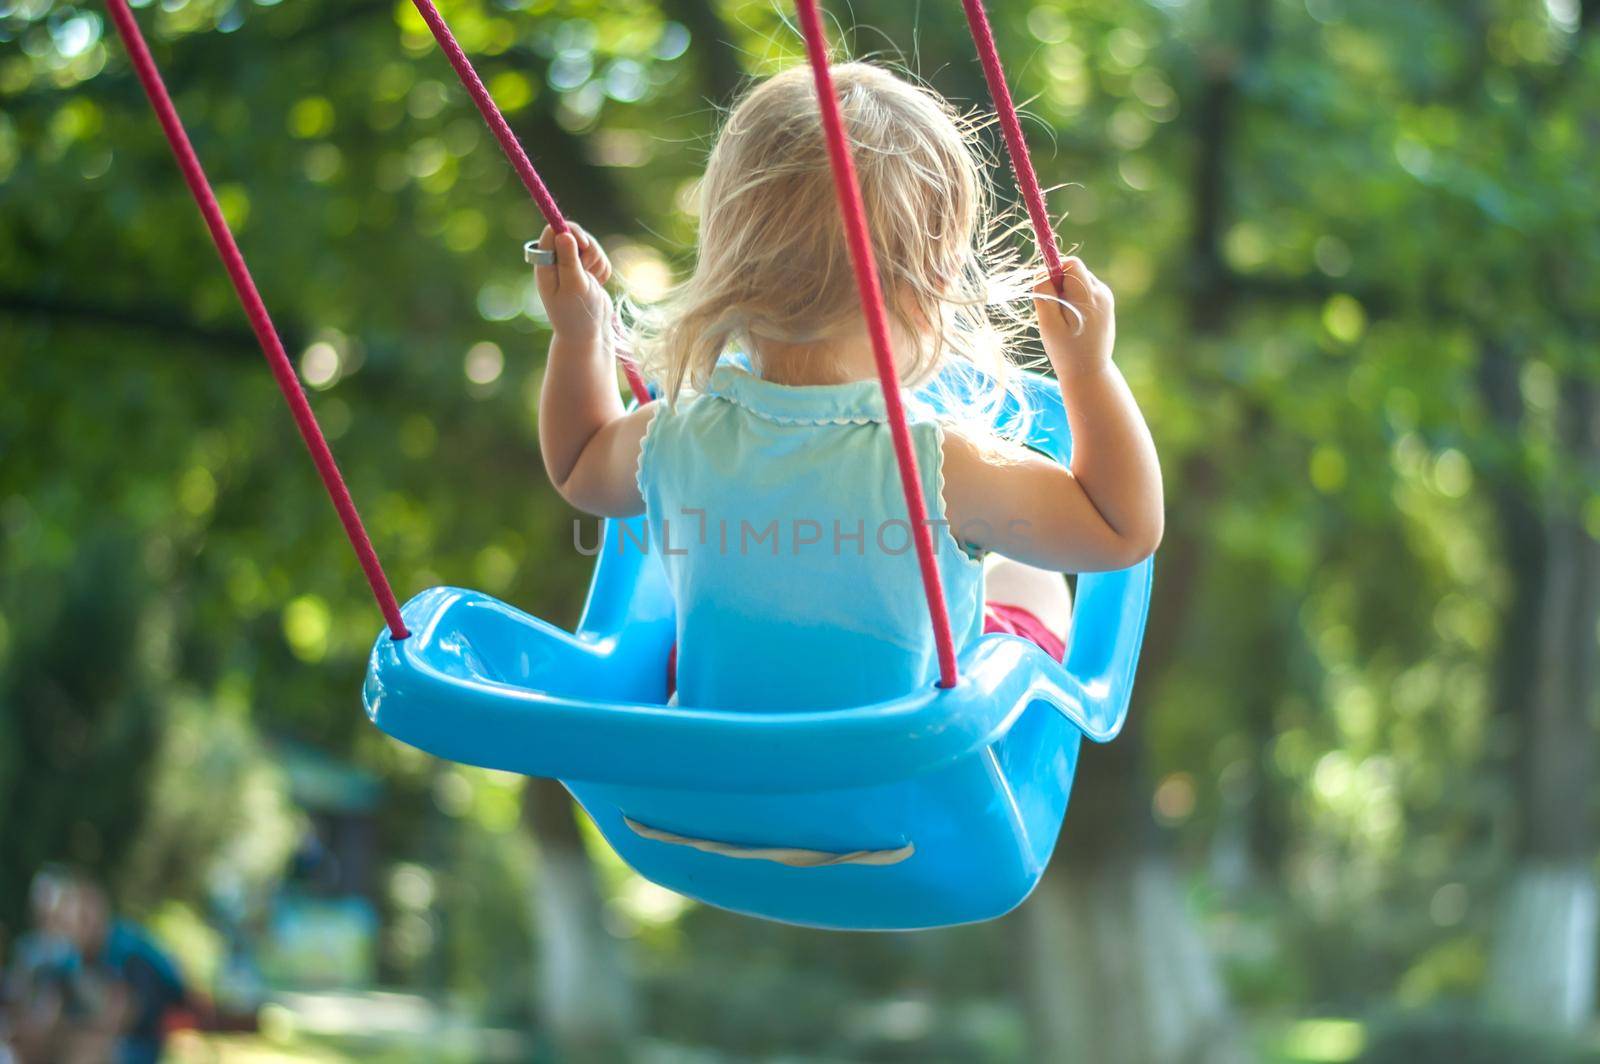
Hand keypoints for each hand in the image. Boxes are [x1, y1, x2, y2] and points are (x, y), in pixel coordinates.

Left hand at [534, 222, 612, 339]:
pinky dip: (603, 270)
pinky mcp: (587, 270)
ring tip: (593, 282)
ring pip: (590, 246)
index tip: (584, 244)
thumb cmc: (577, 314)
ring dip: (597, 262)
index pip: (552, 231)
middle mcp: (556, 262)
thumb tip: (563, 233)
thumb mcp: (574, 286)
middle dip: (588, 250)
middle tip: (588, 270)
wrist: (589, 335)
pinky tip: (597, 285)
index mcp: (545, 265)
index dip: (570, 232)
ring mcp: (572, 265)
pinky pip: (600, 258)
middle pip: (574, 234)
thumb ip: (568, 260)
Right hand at [1034, 257, 1114, 377]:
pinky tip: (1073, 323)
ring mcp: (1106, 299)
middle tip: (1054, 311)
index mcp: (1088, 296)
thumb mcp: (1048, 323)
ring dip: (1067, 294)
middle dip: (1060, 284)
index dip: (1055, 271)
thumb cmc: (1065, 350)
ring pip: (1079, 281)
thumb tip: (1043, 271)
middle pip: (1075, 271)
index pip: (1071, 264)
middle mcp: (1102, 294)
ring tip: (1064, 321)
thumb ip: (1044, 294)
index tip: (1047, 292)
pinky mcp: (1106, 305)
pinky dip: (1075, 301)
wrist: (1089, 373)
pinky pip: (1085, 292)